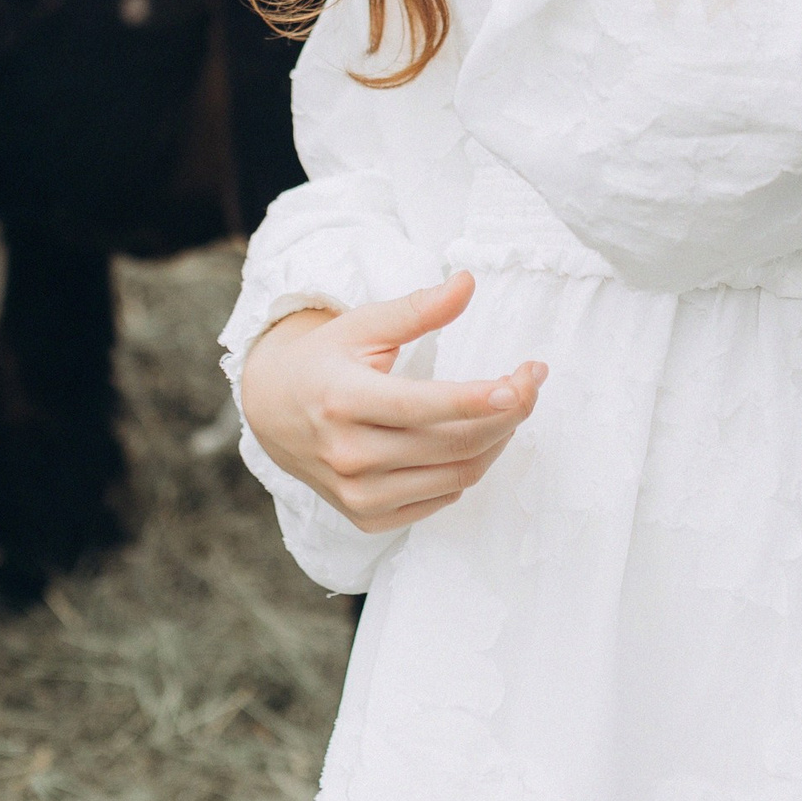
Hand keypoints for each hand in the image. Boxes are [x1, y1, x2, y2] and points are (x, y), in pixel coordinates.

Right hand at [240, 273, 545, 533]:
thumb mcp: (362, 325)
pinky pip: (441, 499)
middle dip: (507, 413)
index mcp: (342, 400)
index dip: (480, 399)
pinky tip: (474, 436)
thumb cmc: (324, 361)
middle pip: (453, 445)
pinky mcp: (367, 517)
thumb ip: (417, 308)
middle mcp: (347, 455)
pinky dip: (468, 468)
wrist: (271, 412)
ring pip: (456, 475)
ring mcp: (357, 494)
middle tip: (531, 381)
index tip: (525, 380)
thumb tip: (467, 283)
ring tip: (508, 406)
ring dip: (497, 440)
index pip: (424, 406)